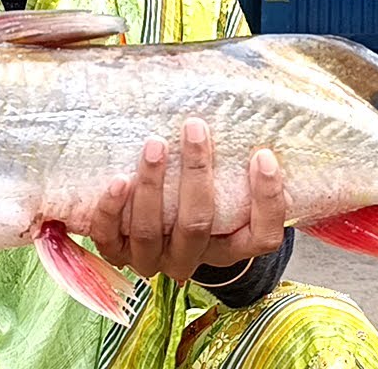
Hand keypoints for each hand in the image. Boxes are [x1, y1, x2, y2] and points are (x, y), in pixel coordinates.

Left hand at [88, 118, 285, 282]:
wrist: (146, 227)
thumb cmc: (193, 197)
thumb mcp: (223, 189)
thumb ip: (237, 168)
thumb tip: (253, 118)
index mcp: (229, 247)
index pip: (262, 237)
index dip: (268, 200)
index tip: (263, 155)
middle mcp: (191, 259)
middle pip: (197, 224)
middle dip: (196, 174)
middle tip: (195, 129)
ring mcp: (151, 259)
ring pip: (151, 231)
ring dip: (152, 186)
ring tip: (155, 146)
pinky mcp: (116, 252)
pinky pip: (109, 238)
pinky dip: (112, 209)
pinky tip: (119, 180)